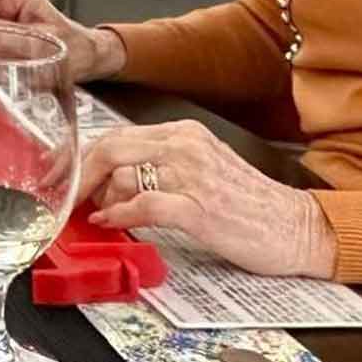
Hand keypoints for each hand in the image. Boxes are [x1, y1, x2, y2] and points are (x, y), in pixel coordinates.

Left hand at [81, 120, 337, 277]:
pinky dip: (118, 214)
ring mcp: (193, 175)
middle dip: (78, 173)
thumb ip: (158, 170)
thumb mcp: (200, 173)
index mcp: (185, 134)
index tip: (65, 176)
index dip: (84, 157)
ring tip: (97, 212)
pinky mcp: (200, 207)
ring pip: (122, 173)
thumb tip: (108, 185)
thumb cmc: (249, 206)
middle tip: (63, 196)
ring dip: (99, 197)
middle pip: (110, 147)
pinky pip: (144, 204)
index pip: (118, 135)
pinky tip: (109, 222)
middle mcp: (187, 146)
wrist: (298, 228)